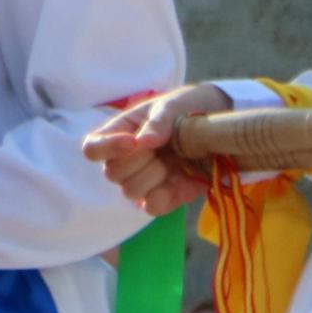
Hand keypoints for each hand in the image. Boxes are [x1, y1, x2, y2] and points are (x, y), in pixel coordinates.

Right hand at [84, 82, 230, 215]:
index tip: (133, 141)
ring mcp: (143, 182)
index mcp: (119, 133)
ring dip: (155, 174)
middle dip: (139, 160)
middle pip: (111, 173)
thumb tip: (142, 142)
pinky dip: (165, 195)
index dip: (107, 148)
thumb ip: (158, 121)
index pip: (92, 148)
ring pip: (130, 191)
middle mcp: (125, 161)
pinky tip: (180, 178)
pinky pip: (152, 207)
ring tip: (177, 158)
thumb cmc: (187, 109)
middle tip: (165, 145)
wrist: (219, 126)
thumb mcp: (174, 105)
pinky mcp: (164, 198)